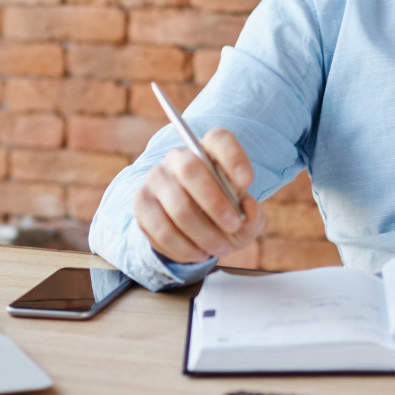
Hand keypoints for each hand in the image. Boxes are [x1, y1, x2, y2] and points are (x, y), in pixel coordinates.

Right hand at [135, 128, 264, 264]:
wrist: (190, 232)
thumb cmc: (222, 217)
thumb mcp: (245, 219)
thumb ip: (253, 216)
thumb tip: (249, 209)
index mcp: (208, 150)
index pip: (219, 140)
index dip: (233, 158)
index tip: (247, 182)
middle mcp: (178, 158)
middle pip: (190, 170)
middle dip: (215, 203)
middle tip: (234, 226)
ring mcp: (156, 179)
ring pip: (177, 206)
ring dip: (203, 233)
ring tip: (221, 249)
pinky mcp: (141, 204)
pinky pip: (161, 229)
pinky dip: (184, 248)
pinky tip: (199, 254)